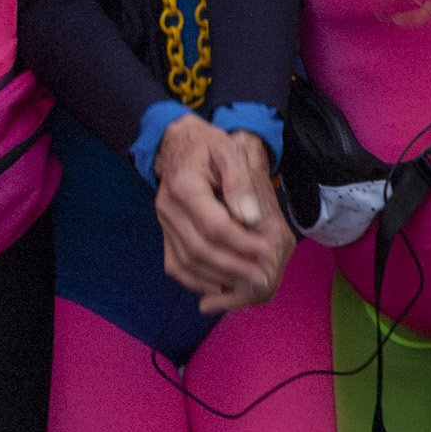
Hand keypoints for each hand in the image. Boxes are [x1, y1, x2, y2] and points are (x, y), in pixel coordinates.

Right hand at [154, 117, 291, 312]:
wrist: (177, 145)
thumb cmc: (208, 145)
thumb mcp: (229, 151)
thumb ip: (239, 183)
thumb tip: (250, 218)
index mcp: (185, 186)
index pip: (213, 225)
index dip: (241, 243)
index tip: (266, 252)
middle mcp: (168, 209)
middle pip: (199, 249)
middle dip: (233, 267)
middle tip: (261, 276)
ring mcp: (164, 224)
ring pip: (186, 262)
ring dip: (217, 278)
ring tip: (247, 283)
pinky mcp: (165, 234)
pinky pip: (176, 265)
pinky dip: (197, 281)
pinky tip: (221, 286)